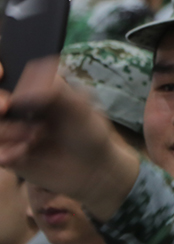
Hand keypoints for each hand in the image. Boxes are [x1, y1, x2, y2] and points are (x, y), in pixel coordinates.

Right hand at [0, 58, 139, 220]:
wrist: (93, 170)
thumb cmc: (90, 134)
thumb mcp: (81, 108)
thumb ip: (56, 92)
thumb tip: (22, 93)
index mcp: (38, 91)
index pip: (11, 76)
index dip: (0, 73)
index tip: (1, 73)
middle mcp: (22, 110)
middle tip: (6, 106)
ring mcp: (14, 133)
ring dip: (10, 129)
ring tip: (35, 137)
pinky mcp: (10, 157)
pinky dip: (6, 151)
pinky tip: (23, 153)